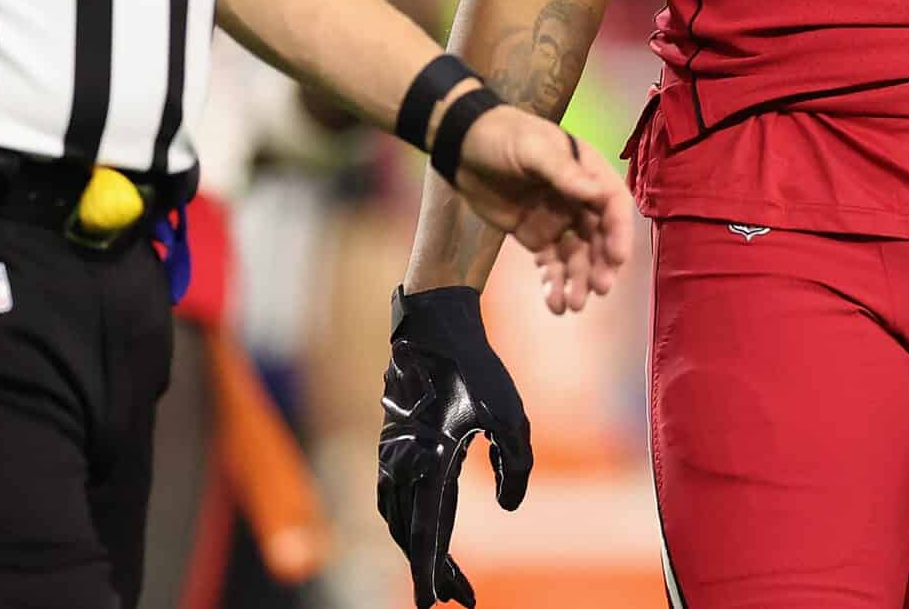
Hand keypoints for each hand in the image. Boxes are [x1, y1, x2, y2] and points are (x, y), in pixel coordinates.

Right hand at [377, 285, 530, 607]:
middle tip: (459, 598)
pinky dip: (409, 523)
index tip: (431, 606)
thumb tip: (508, 508)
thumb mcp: (512, 418)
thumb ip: (516, 467)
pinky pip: (396, 498)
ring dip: (420, 548)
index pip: (425, 533)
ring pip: (399, 519)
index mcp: (429, 461)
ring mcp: (393, 455)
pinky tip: (428, 530)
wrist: (433, 329)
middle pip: (412, 535)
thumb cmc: (476, 370)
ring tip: (447, 574)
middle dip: (433, 570)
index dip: (429, 574)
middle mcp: (403, 463)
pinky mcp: (393, 446)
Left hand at [448, 105, 635, 314]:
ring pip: (577, 256)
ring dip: (579, 281)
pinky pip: (551, 264)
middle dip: (600, 264)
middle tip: (599, 289)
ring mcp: (558, 220)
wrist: (462, 147)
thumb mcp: (533, 148)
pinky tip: (555, 305)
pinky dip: (554, 284)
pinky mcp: (536, 236)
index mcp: (586, 172)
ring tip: (575, 304)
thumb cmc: (502, 136)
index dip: (618, 231)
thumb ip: (563, 172)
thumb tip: (597, 194)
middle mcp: (579, 199)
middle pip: (599, 236)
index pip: (612, 204)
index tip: (615, 257)